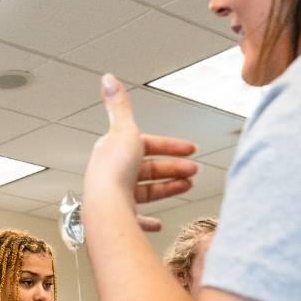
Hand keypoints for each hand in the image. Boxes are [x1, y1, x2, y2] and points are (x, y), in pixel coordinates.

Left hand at [83, 74, 199, 233]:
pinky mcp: (119, 218)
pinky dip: (148, 221)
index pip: (146, 144)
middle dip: (173, 168)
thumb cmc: (114, 171)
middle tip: (194, 171)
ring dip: (168, 188)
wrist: (106, 207)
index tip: (191, 149)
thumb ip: (120, 105)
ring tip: (188, 187)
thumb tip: (108, 77)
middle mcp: (113, 173)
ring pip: (146, 191)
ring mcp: (116, 196)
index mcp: (114, 150)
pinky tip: (158, 223)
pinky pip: (136, 220)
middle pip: (148, 169)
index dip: (170, 146)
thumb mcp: (124, 129)